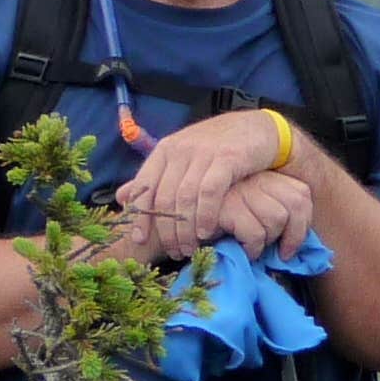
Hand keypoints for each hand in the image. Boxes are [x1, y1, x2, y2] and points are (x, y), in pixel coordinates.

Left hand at [112, 112, 290, 260]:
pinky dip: (206, 216)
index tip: (140, 240)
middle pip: (164, 197)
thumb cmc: (219, 148)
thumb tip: (120, 198)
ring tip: (189, 249)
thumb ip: (156, 178)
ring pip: (184, 198)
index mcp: (165, 150)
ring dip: (186, 229)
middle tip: (173, 252)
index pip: (144, 186)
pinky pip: (209, 193)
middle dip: (166, 230)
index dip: (140, 215)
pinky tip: (207, 232)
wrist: (259, 128)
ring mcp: (202, 152)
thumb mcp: (184, 158)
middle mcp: (180, 150)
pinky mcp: (227, 158)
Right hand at [216, 170, 313, 260]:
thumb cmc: (218, 223)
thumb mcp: (252, 212)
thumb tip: (301, 245)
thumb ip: (274, 214)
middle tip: (273, 250)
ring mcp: (239, 189)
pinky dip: (252, 248)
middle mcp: (253, 177)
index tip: (289, 248)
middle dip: (290, 235)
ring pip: (277, 219)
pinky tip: (239, 249)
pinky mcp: (225, 206)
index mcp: (264, 175)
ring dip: (267, 241)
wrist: (177, 223)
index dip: (302, 225)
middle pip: (295, 205)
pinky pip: (255, 233)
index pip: (301, 194)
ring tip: (251, 247)